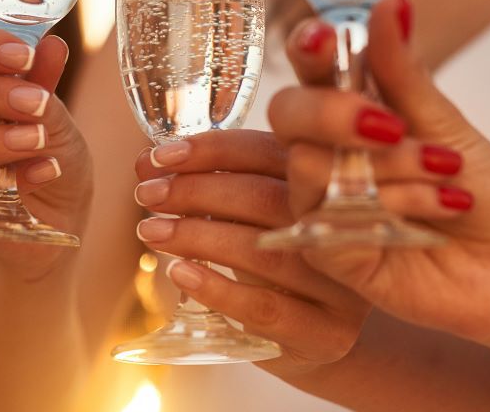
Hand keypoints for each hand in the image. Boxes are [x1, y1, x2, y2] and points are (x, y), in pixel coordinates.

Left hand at [133, 130, 369, 376]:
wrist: (314, 339)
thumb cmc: (275, 267)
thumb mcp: (251, 219)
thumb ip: (211, 186)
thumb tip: (148, 166)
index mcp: (323, 184)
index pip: (266, 152)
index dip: (210, 150)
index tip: (160, 158)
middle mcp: (341, 228)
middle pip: (264, 197)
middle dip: (195, 191)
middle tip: (148, 195)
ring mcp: (340, 284)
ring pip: (262, 251)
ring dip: (197, 236)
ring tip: (151, 232)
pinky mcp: (328, 334)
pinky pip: (266, 308)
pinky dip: (217, 289)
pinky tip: (180, 274)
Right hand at [272, 0, 489, 349]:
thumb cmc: (484, 189)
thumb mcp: (447, 123)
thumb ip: (404, 70)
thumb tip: (391, 0)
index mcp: (349, 108)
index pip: (308, 68)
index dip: (306, 48)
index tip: (325, 35)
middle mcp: (325, 151)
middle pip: (286, 113)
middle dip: (332, 111)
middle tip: (389, 122)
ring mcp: (320, 199)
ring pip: (311, 164)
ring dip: (387, 164)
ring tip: (445, 171)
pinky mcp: (325, 248)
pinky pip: (331, 215)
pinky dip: (395, 203)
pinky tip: (441, 207)